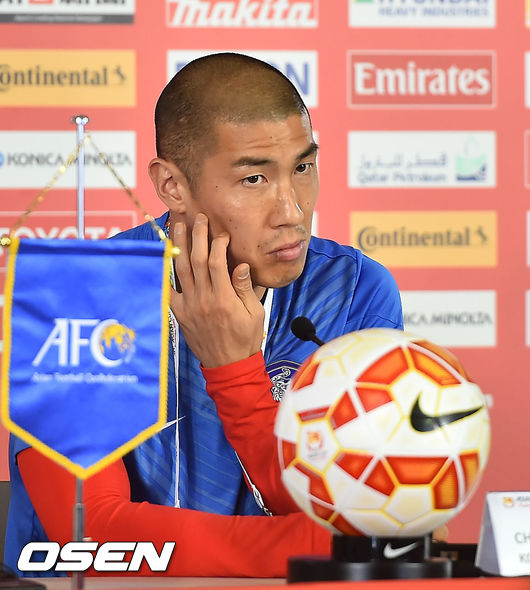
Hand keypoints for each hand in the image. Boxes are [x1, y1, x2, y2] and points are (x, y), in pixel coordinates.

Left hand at [169, 213, 264, 367]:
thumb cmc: (245, 339)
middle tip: (199, 219)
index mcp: (224, 299)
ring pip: (180, 269)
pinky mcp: (180, 313)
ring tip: (178, 226)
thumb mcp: (255, 313)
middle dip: (198, 236)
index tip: (222, 234)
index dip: (218, 243)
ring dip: (179, 245)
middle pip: (197, 259)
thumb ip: (245, 288)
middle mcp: (204, 299)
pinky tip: (161, 257)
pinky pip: (167, 290)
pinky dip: (163, 273)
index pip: (217, 262)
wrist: (228, 365)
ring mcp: (189, 306)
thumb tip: (240, 265)